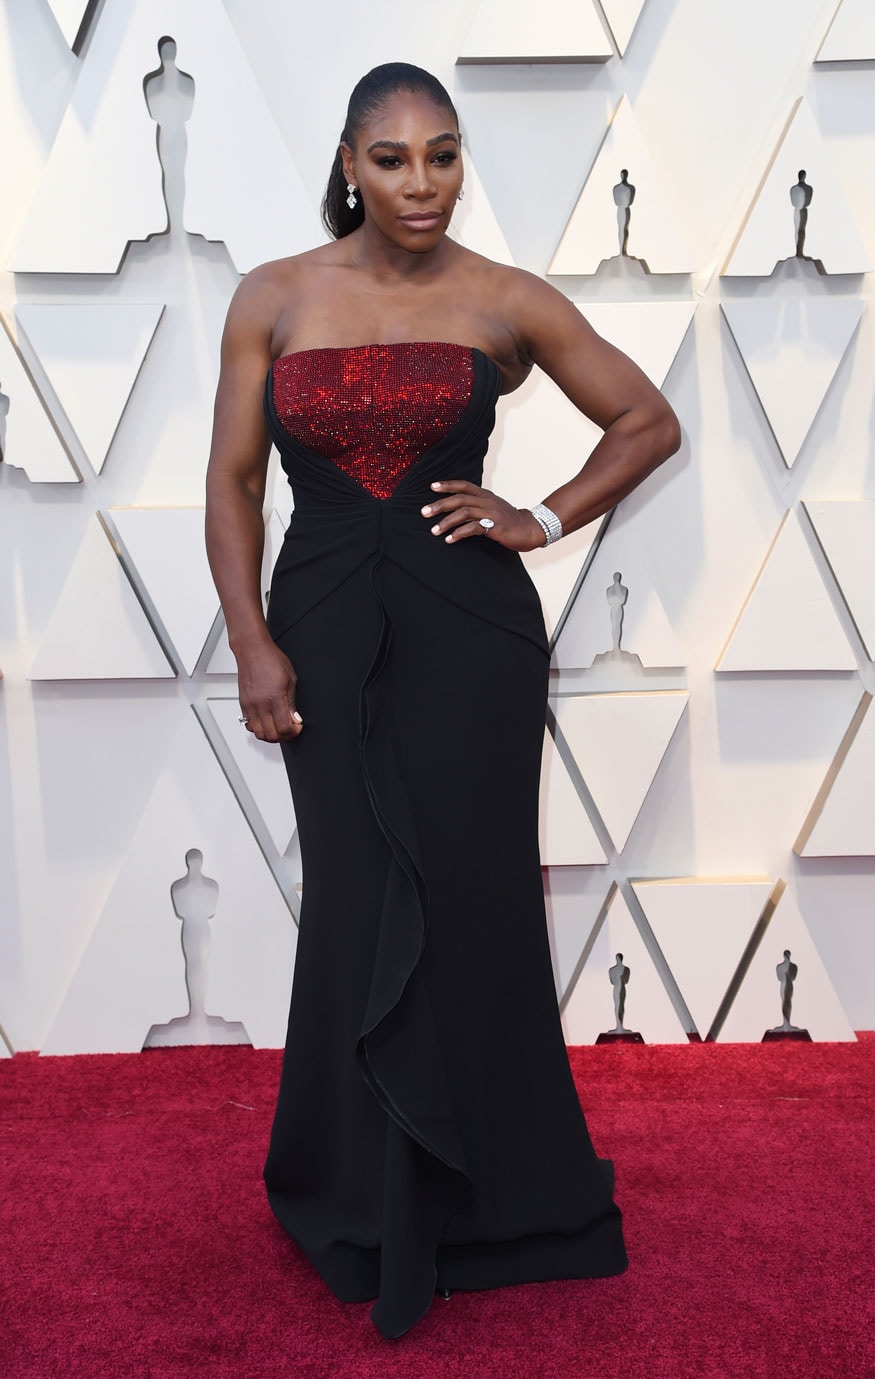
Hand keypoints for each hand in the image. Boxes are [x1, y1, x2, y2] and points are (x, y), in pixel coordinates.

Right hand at [235, 641, 302, 742]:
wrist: (252, 650)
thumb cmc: (271, 659)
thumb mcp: (291, 679)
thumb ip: (292, 702)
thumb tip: (295, 718)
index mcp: (275, 698)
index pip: (284, 727)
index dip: (294, 732)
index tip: (298, 727)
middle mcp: (260, 704)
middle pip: (271, 735)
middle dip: (284, 736)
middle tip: (291, 730)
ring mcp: (250, 706)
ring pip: (259, 733)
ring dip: (271, 735)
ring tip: (279, 728)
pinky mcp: (243, 704)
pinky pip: (249, 725)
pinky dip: (259, 729)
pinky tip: (266, 723)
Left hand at [421, 480, 545, 551]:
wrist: (530, 528)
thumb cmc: (508, 520)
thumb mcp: (492, 508)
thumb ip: (477, 506)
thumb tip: (456, 509)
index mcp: (485, 495)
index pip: (464, 485)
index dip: (448, 485)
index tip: (432, 486)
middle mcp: (487, 501)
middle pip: (459, 499)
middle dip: (440, 505)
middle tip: (424, 512)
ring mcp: (491, 513)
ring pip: (464, 513)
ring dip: (446, 522)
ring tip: (434, 530)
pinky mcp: (495, 527)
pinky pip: (473, 528)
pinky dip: (459, 533)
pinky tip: (450, 539)